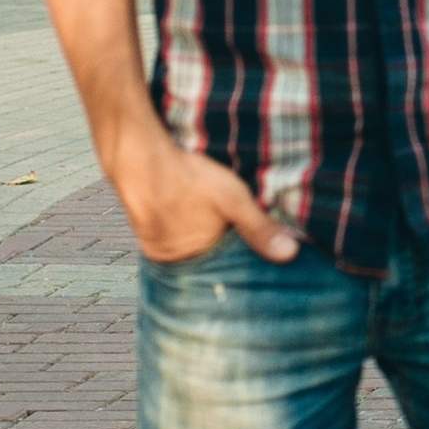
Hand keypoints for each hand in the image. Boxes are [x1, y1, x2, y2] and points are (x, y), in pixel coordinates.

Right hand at [107, 126, 300, 264]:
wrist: (139, 159)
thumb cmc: (189, 178)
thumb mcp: (232, 199)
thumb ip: (259, 228)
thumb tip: (290, 255)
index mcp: (198, 258)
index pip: (227, 268)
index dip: (243, 260)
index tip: (260, 256)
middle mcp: (175, 261)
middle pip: (207, 262)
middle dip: (223, 255)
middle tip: (237, 239)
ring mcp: (157, 250)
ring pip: (189, 252)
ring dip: (202, 243)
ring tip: (214, 229)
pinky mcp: (146, 236)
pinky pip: (171, 242)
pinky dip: (183, 235)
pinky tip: (191, 221)